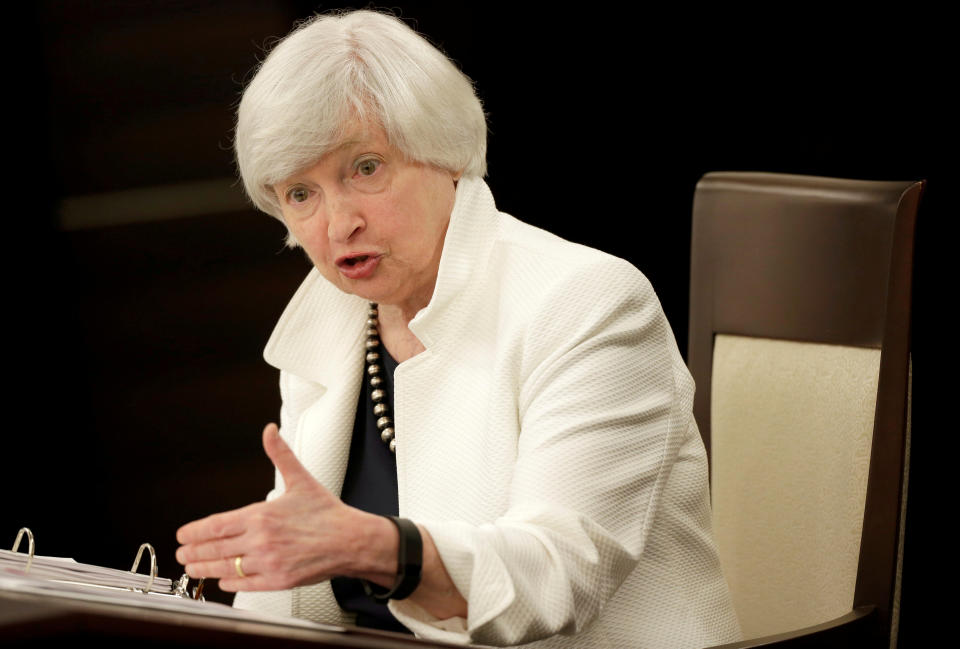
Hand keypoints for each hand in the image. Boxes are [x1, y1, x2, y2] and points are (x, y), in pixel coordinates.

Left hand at [175, 423, 393, 591]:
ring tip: (193, 568)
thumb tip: (270, 431)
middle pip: (213, 549)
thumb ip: (280, 455)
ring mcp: (268, 563)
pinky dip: (228, 583)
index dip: (193, 532)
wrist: (352, 540)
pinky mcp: (278, 581)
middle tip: (181, 553)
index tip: (183, 535)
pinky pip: (243, 584)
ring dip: (203, 569)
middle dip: (192, 552)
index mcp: (261, 515)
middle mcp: (260, 541)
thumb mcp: (301, 480)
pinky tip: (222, 580)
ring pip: (224, 568)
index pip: (215, 526)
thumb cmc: (327, 513)